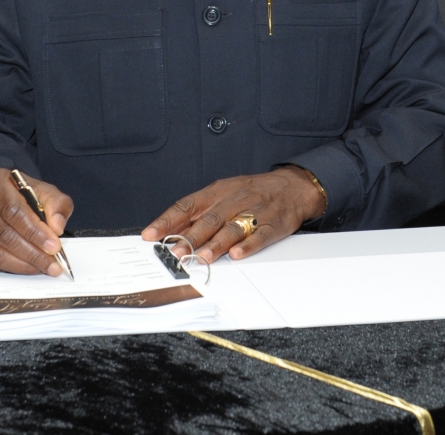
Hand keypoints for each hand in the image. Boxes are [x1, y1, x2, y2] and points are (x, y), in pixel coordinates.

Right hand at [0, 168, 72, 275]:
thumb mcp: (43, 191)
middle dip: (31, 253)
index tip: (54, 246)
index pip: (14, 210)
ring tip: (40, 268)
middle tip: (51, 264)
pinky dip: (5, 269)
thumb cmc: (20, 194)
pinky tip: (22, 267)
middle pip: (3, 234)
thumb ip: (56, 205)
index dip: (35, 231)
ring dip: (20, 265)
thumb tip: (57, 226)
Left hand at [142, 167, 326, 261]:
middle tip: (175, 252)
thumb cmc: (253, 191)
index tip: (151, 234)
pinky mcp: (273, 224)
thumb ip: (199, 212)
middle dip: (190, 236)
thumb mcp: (224, 193)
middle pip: (209, 219)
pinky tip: (238, 254)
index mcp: (217, 191)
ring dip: (216, 243)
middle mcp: (234, 200)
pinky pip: (259, 235)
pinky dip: (249, 245)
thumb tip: (171, 232)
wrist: (293, 186)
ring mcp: (254, 212)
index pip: (188, 205)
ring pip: (232, 228)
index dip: (168, 220)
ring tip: (203, 257)